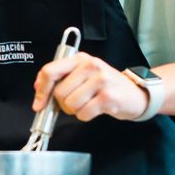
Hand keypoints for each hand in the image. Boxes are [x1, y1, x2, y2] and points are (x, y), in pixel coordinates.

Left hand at [32, 54, 148, 122]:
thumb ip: (60, 78)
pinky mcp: (108, 97)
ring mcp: (101, 80)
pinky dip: (85, 116)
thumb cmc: (106, 85)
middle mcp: (91, 65)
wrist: (136, 93)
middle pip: (59, 92)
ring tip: (87, 104)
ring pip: (70, 104)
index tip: (39, 104)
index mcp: (80, 58)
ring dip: (75, 111)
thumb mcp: (83, 75)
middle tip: (75, 102)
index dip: (41, 90)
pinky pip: (83, 113)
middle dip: (63, 104)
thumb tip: (38, 87)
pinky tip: (95, 109)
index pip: (50, 71)